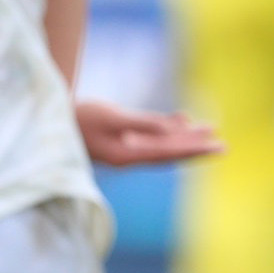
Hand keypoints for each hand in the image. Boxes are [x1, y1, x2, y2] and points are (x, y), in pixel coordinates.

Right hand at [75, 100, 223, 166]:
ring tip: (208, 130)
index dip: (195, 149)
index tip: (217, 147)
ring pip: (163, 145)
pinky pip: (151, 136)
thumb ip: (143, 123)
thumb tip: (172, 129)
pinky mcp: (120, 139)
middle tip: (223, 146)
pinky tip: (181, 119)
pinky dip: (168, 128)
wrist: (50, 124)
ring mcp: (125, 149)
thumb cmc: (78, 119)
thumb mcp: (112, 117)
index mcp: (129, 155)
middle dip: (196, 147)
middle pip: (170, 153)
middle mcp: (130, 156)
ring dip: (185, 137)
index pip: (170, 153)